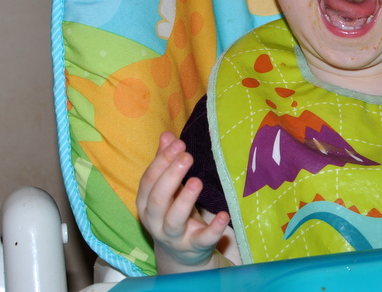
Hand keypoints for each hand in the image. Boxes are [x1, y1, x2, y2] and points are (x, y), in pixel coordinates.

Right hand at [136, 132, 230, 272]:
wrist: (181, 255)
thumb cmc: (173, 212)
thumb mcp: (168, 189)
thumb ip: (166, 162)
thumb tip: (166, 135)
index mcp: (147, 204)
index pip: (148, 182)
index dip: (161, 162)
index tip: (178, 143)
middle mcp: (156, 222)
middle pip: (158, 200)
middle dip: (171, 177)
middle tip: (187, 156)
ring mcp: (174, 237)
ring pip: (174, 220)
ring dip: (185, 200)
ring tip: (197, 181)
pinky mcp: (195, 247)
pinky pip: (203, 239)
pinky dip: (213, 229)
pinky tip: (224, 215)